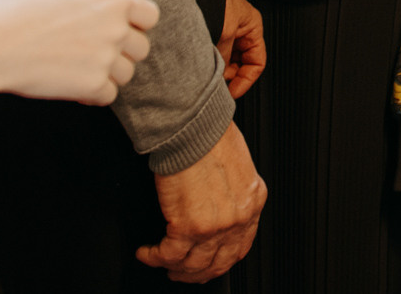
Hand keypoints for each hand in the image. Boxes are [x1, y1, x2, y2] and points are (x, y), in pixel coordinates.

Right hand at [0, 0, 157, 104]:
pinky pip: (108, 96)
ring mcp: (107, 56)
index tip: (114, 31)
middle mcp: (117, 25)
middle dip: (119, 54)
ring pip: (126, 74)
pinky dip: (92, 95)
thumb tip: (94, 17)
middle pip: (141, 48)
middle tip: (89, 54)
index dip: (134, 25)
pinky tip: (70, 87)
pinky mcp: (94, 84)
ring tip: (75, 70)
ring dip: (105, 75)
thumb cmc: (13, 13)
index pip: (149, 16)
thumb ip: (89, 6)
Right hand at [141, 123, 264, 282]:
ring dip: (176, 269)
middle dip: (199, 273)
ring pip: (194, 265)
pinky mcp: (188, 227)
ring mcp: (215, 227)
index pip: (242, 245)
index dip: (223, 260)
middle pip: (219, 262)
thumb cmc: (210, 134)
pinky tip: (147, 253)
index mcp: (253, 201)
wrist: (194, 127)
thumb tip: (219, 202)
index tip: (210, 263)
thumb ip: (234, 190)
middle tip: (185, 273)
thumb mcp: (238, 164)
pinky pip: (169, 255)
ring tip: (163, 264)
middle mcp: (238, 218)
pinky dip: (154, 257)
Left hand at [215, 0, 264, 98]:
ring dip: (218, 67)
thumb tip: (220, 78)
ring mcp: (226, 31)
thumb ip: (224, 56)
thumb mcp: (224, 31)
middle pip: (241, 63)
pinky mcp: (211, 30)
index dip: (246, 80)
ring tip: (208, 73)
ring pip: (226, 59)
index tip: (233, 92)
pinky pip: (214, 51)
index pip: (257, 62)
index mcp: (253, 28)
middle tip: (218, 85)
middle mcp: (241, 30)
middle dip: (230, 75)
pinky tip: (201, 63)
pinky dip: (209, 59)